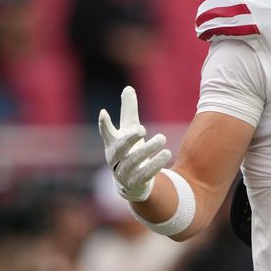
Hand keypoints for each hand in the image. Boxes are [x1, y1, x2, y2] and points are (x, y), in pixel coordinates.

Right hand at [98, 86, 171, 201]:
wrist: (130, 183)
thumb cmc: (129, 150)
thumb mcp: (129, 130)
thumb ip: (129, 110)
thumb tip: (128, 87)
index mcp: (113, 144)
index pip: (107, 133)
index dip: (104, 124)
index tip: (103, 113)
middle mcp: (116, 158)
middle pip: (120, 148)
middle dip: (129, 138)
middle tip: (141, 129)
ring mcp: (124, 172)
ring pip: (134, 161)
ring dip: (148, 150)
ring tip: (162, 138)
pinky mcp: (136, 182)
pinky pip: (145, 174)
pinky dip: (155, 164)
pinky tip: (166, 153)